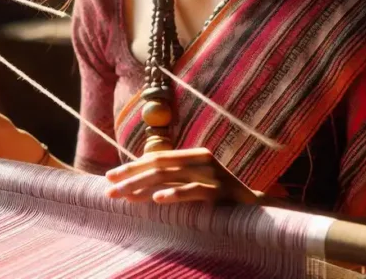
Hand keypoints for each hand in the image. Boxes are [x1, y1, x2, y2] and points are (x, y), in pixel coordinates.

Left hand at [104, 148, 257, 204]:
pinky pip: (193, 191)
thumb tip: (136, 183)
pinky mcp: (219, 191)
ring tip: (123, 196)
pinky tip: (156, 199)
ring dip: (141, 187)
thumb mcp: (196, 184)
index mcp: (194, 155)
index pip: (156, 158)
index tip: (110, 177)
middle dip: (130, 177)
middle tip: (109, 190)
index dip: (132, 166)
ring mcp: (211, 174)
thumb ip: (174, 179)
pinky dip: (173, 194)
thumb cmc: (220, 199)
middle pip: (157, 165)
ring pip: (169, 177)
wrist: (256, 210)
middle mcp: (201, 160)